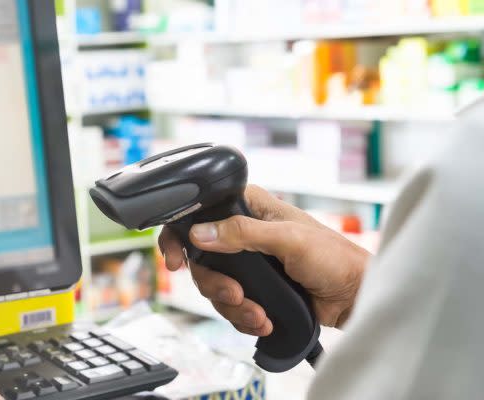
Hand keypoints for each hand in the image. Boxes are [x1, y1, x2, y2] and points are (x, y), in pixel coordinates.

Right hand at [158, 185, 369, 335]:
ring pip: (213, 286)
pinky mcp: (253, 288)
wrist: (354, 297)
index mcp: (250, 207)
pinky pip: (230, 306)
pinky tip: (264, 320)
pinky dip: (243, 317)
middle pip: (201, 258)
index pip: (200, 213)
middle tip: (235, 294)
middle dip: (214, 283)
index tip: (177, 261)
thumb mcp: (288, 239)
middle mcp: (242, 232)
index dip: (181, 236)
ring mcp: (246, 263)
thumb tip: (201, 232)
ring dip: (232, 306)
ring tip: (258, 314)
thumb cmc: (334, 258)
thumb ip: (243, 233)